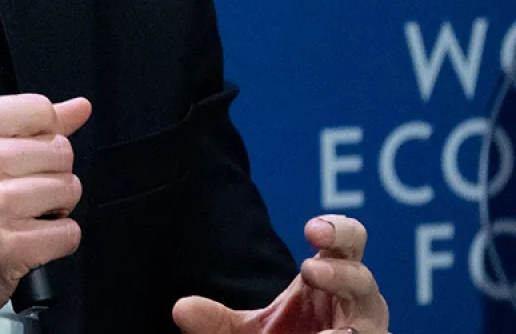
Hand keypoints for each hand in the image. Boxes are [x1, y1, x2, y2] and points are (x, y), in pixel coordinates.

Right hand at [0, 94, 90, 333]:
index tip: (21, 155)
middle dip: (51, 174)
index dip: (43, 134)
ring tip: (20, 216)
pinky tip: (24, 240)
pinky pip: (69, 233)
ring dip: (55, 208)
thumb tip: (80, 107)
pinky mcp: (7, 247)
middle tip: (16, 192)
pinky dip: (55, 241)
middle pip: (60, 150)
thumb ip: (24, 125)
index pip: (40, 109)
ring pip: (69, 189)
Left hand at [173, 215, 389, 333]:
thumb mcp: (245, 330)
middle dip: (341, 273)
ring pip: (374, 326)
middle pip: (364, 280)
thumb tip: (181, 309)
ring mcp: (367, 332)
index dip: (337, 230)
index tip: (311, 231)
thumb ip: (215, 321)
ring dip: (351, 329)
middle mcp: (357, 304)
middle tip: (308, 271)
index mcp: (331, 277)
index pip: (346, 241)